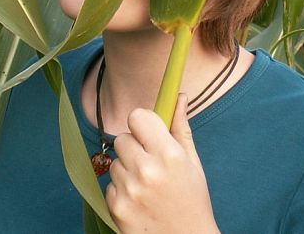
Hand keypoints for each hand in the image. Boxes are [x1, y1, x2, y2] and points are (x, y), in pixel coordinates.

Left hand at [105, 94, 219, 233]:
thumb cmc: (193, 202)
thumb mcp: (192, 164)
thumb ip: (180, 128)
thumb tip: (179, 96)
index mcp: (169, 154)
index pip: (138, 117)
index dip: (143, 124)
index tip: (149, 133)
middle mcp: (147, 169)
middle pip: (123, 138)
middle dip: (135, 148)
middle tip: (151, 164)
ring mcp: (129, 189)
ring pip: (115, 161)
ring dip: (128, 170)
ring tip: (147, 187)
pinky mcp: (116, 206)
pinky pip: (110, 183)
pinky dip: (122, 190)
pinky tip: (139, 201)